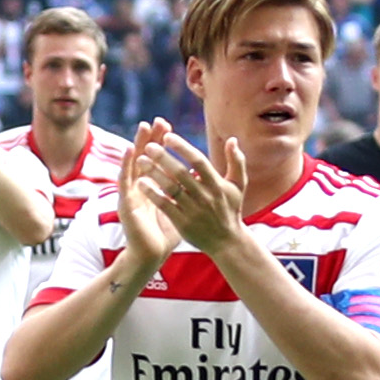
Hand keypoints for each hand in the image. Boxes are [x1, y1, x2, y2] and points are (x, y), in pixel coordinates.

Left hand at [133, 123, 241, 249]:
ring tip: (140, 161)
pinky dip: (153, 194)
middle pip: (181, 173)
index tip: (167, 136)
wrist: (227, 243)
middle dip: (164, 158)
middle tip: (149, 146)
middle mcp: (205, 196)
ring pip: (171, 188)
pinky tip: (141, 183)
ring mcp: (193, 210)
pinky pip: (165, 206)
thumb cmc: (231, 209)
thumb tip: (232, 140)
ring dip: (154, 173)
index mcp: (217, 184)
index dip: (182, 147)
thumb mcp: (238, 185)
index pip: (198, 161)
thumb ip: (237, 162)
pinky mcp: (183, 223)